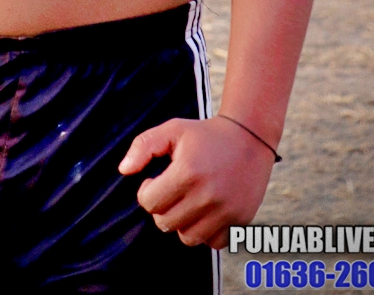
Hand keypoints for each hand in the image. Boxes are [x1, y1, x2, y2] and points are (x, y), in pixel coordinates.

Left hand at [118, 115, 275, 249]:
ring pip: (188, 237)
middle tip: (171, 190)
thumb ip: (143, 146)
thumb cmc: (205, 134)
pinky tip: (206, 211)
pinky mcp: (240, 220)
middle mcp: (207, 195)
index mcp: (187, 172)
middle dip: (162, 207)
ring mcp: (226, 210)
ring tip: (188, 201)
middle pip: (165, 223)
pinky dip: (206, 232)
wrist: (249, 137)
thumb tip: (123, 170)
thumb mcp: (172, 130)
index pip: (150, 203)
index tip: (156, 179)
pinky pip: (213, 243)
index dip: (147, 191)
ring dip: (182, 222)